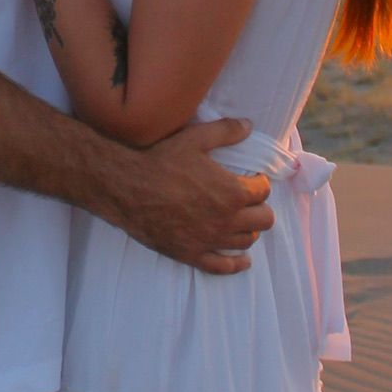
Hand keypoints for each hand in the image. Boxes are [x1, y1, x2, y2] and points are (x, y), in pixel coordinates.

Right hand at [102, 116, 273, 274]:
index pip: (263, 192)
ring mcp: (210, 240)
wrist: (128, 187)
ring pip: (246, 241)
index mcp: (232, 192)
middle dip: (260, 207)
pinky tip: (242, 260)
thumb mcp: (195, 138)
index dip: (260, 183)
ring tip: (241, 220)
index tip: (252, 179)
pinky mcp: (192, 254)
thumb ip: (226, 131)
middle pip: (264, 220)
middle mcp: (227, 220)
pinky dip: (236, 264)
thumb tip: (249, 125)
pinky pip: (222, 266)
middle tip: (248, 200)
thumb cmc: (162, 161)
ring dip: (248, 229)